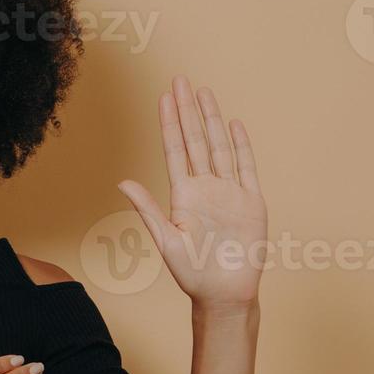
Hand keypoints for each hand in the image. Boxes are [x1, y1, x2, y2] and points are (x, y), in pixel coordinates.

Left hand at [117, 74, 267, 310]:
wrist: (225, 294)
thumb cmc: (192, 273)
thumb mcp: (166, 240)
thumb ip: (147, 208)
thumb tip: (123, 182)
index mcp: (183, 196)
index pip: (175, 150)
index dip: (170, 123)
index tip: (164, 97)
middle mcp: (205, 188)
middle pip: (195, 140)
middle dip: (187, 110)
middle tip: (181, 80)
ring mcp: (229, 192)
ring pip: (219, 146)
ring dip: (211, 119)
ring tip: (203, 92)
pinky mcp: (251, 201)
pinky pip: (246, 167)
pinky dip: (241, 145)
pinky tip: (233, 124)